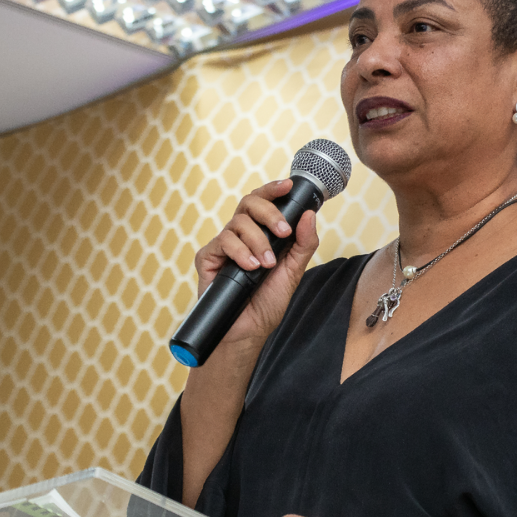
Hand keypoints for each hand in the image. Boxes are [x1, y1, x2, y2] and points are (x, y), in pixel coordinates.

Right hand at [193, 179, 318, 349]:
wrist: (249, 330)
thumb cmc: (268, 302)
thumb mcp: (294, 271)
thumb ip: (303, 243)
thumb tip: (309, 214)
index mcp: (260, 233)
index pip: (264, 202)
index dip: (273, 189)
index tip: (289, 186)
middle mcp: (240, 235)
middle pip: (249, 203)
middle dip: (269, 213)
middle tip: (283, 232)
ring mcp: (223, 245)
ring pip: (238, 223)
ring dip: (257, 241)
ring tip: (266, 265)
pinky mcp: (208, 258)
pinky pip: (222, 242)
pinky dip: (239, 252)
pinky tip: (250, 267)